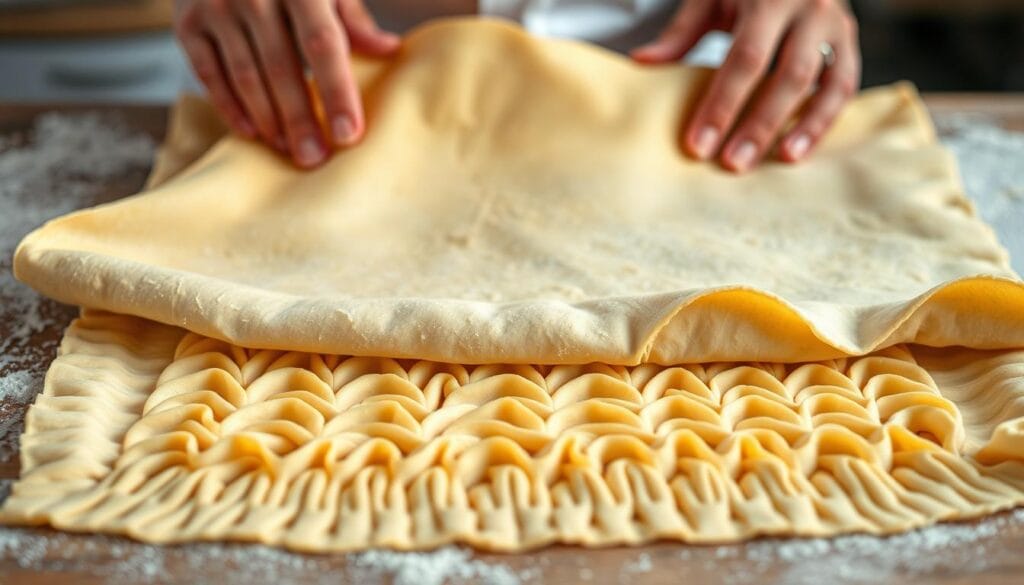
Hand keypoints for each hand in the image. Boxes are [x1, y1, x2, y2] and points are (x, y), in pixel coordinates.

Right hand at [174, 0, 399, 167]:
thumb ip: (352, 18)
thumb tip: (389, 50)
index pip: (322, 44)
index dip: (337, 91)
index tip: (348, 134)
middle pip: (282, 68)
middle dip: (300, 120)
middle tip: (314, 159)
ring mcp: (216, 5)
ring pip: (246, 76)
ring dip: (269, 120)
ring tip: (290, 150)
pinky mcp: (186, 22)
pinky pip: (210, 74)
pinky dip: (230, 107)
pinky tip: (253, 133)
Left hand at [632, 0, 860, 171]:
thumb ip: (681, 32)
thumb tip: (641, 61)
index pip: (745, 58)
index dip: (722, 105)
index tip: (699, 145)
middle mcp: (809, 8)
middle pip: (788, 75)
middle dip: (759, 124)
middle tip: (732, 163)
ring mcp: (835, 25)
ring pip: (826, 83)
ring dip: (802, 126)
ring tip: (779, 161)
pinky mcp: (849, 42)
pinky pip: (844, 86)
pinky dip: (824, 119)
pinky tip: (799, 149)